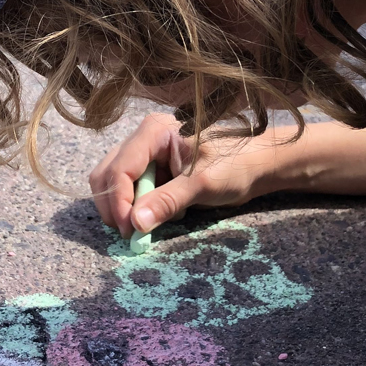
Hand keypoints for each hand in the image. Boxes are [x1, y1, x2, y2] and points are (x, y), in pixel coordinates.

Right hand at [89, 112, 286, 238]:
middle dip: (115, 206)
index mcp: (155, 131)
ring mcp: (144, 154)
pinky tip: (157, 215)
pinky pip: (128, 191)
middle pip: (107, 174)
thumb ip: (167, 201)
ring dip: (124, 208)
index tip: (129, 230)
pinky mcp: (150, 170)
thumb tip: (136, 224)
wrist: (258, 166)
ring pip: (112, 183)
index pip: (120, 167)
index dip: (118, 201)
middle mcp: (144, 138)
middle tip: (132, 234)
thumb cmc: (236, 166)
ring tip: (147, 224)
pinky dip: (135, 208)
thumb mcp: (202, 184)